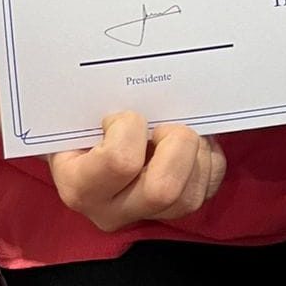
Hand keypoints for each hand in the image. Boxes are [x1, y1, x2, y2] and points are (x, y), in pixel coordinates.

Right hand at [48, 111, 225, 230]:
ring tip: (179, 129)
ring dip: (196, 151)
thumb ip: (100, 103)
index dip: (129, 126)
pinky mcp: (176, 212)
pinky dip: (208, 158)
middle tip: (164, 125)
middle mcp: (112, 211)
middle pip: (164, 189)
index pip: (119, 161)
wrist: (81, 144)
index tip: (120, 114)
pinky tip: (193, 142)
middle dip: (176, 143)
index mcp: (80, 186)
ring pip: (191, 195)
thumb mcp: (77, 112)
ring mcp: (147, 215)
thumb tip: (136, 70)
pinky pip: (207, 187)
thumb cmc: (79, 122)